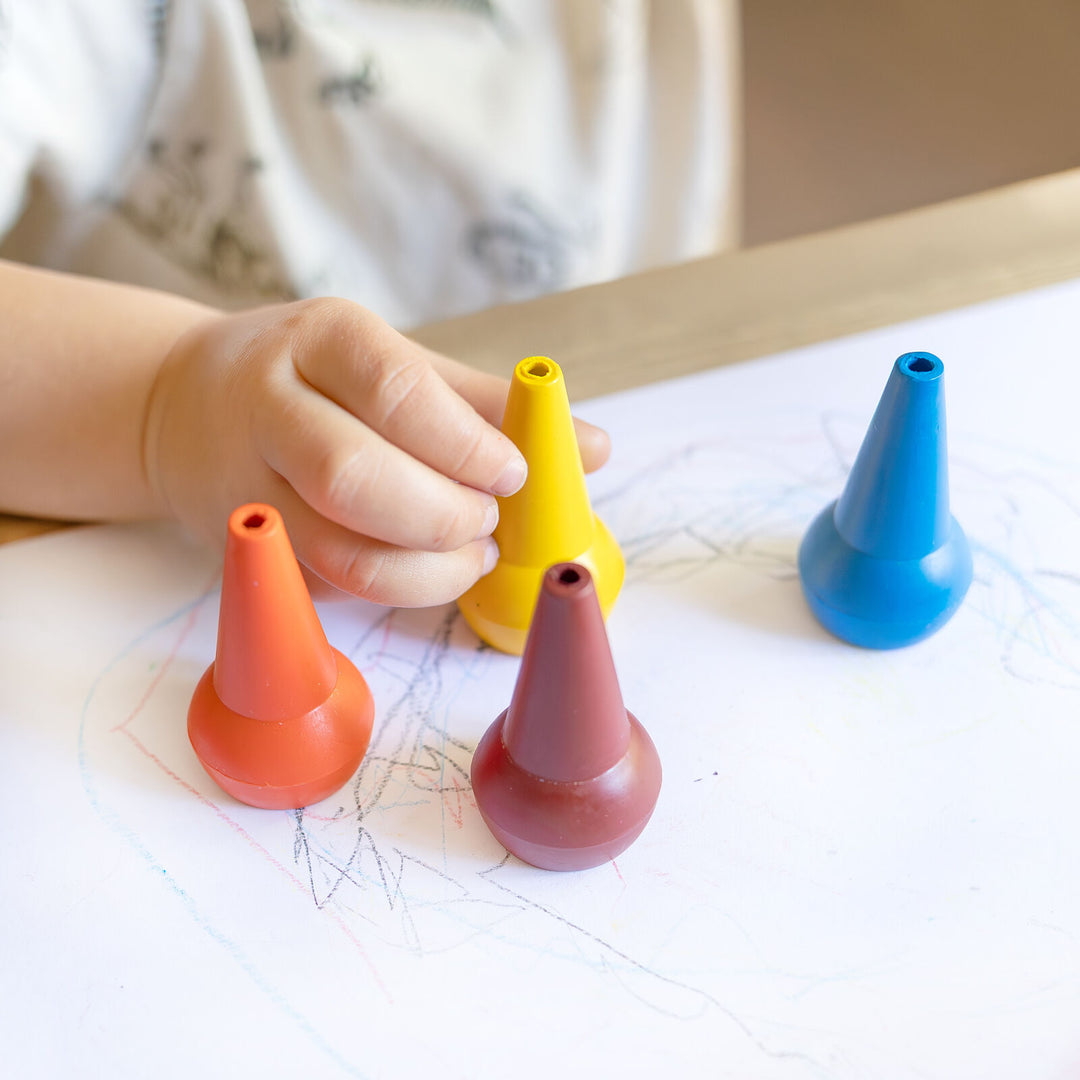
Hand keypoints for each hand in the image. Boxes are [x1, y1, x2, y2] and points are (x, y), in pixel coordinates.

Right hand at [143, 297, 609, 605]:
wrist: (186, 408)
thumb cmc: (315, 378)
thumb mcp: (394, 364)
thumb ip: (490, 407)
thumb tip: (597, 447)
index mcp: (319, 339)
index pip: (395, 391)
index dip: (464, 445)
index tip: (513, 476)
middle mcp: (269, 406)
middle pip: (355, 477)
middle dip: (443, 515)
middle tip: (487, 523)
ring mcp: (246, 483)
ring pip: (339, 551)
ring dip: (426, 572)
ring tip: (469, 555)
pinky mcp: (247, 546)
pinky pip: (329, 586)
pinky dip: (393, 589)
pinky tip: (426, 570)